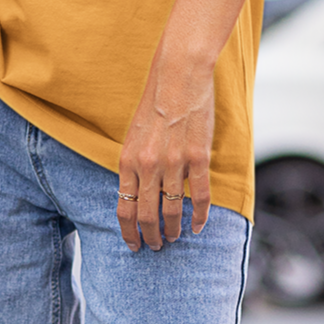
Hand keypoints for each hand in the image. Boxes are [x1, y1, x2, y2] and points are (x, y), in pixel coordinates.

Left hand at [116, 45, 214, 251]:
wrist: (178, 77)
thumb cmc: (154, 103)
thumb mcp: (133, 136)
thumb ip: (133, 165)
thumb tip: (135, 193)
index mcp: (127, 161)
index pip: (124, 208)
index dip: (128, 232)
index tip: (133, 245)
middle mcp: (148, 166)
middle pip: (146, 216)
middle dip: (150, 237)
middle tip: (155, 247)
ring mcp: (173, 163)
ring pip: (172, 211)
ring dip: (173, 230)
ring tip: (174, 238)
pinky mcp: (197, 158)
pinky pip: (199, 196)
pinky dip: (200, 216)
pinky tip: (199, 226)